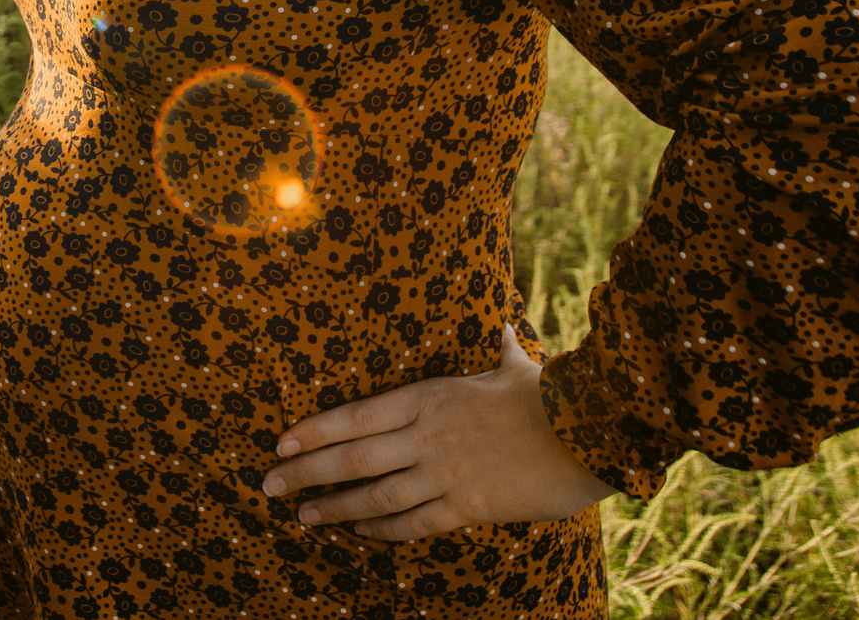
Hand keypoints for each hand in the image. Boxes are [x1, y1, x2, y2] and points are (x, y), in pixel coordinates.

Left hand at [261, 326, 614, 540]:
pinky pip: (414, 524)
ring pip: (375, 495)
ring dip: (335, 507)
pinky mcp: (469, 505)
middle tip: (268, 484)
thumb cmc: (550, 397)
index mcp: (430, 397)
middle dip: (305, 471)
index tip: (281, 440)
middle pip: (352, 457)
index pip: (355, 414)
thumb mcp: (514, 366)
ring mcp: (445, 472)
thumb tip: (501, 324)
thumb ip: (497, 348)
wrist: (591, 433)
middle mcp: (427, 435)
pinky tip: (359, 534)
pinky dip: (382, 531)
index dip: (314, 430)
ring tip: (303, 516)